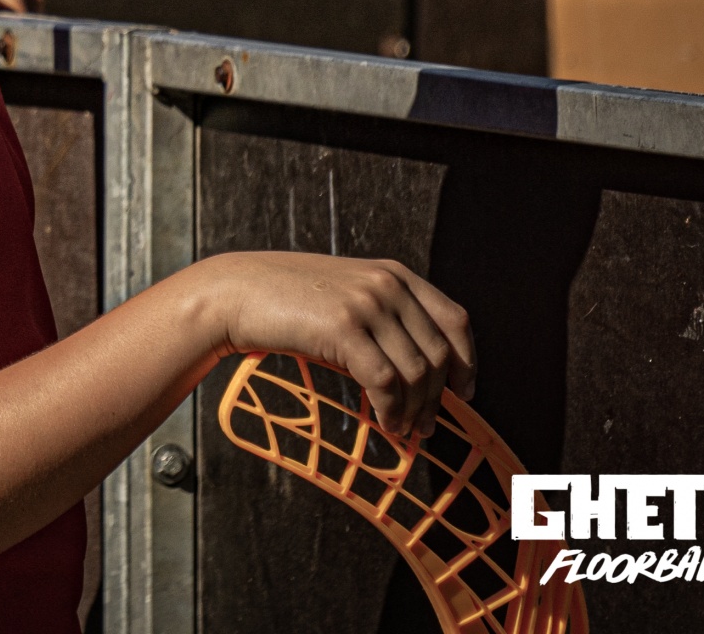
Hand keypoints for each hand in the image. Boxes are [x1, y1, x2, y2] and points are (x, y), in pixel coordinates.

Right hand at [197, 251, 475, 437]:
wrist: (236, 292)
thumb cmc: (286, 299)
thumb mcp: (345, 295)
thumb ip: (383, 317)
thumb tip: (419, 371)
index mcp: (394, 274)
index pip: (454, 320)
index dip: (467, 361)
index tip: (465, 392)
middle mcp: (387, 285)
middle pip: (437, 354)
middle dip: (437, 398)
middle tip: (425, 427)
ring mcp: (366, 304)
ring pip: (415, 372)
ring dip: (414, 410)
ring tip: (402, 429)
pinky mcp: (343, 329)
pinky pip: (385, 382)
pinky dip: (391, 411)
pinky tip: (383, 423)